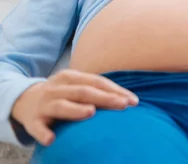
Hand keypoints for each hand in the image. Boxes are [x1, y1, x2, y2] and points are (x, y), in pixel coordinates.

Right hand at [11, 69, 138, 145]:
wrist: (24, 100)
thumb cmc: (62, 94)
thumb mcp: (76, 87)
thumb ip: (97, 90)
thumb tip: (128, 100)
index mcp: (71, 77)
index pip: (97, 82)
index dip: (116, 90)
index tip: (133, 101)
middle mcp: (58, 88)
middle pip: (83, 92)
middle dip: (105, 98)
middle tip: (123, 105)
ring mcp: (44, 104)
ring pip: (61, 105)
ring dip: (76, 109)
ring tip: (91, 113)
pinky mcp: (32, 120)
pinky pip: (37, 128)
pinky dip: (43, 133)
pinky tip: (51, 139)